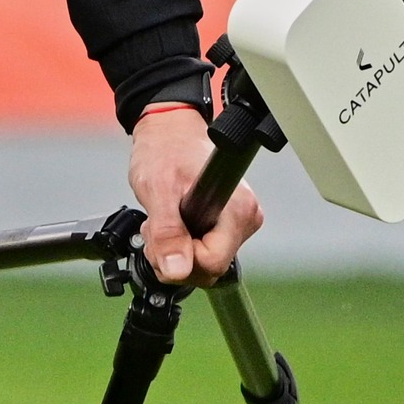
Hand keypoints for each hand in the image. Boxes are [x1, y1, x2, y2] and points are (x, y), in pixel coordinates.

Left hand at [127, 106, 262, 287]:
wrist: (168, 133)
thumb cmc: (166, 150)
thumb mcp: (158, 190)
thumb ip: (167, 233)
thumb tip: (176, 270)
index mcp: (238, 212)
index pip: (213, 263)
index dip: (182, 256)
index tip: (164, 235)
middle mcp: (246, 220)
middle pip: (210, 268)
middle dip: (175, 256)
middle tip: (157, 225)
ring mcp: (238, 224)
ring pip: (205, 264)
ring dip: (175, 250)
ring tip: (164, 218)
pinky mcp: (227, 225)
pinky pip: (204, 252)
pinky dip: (181, 244)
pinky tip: (173, 222)